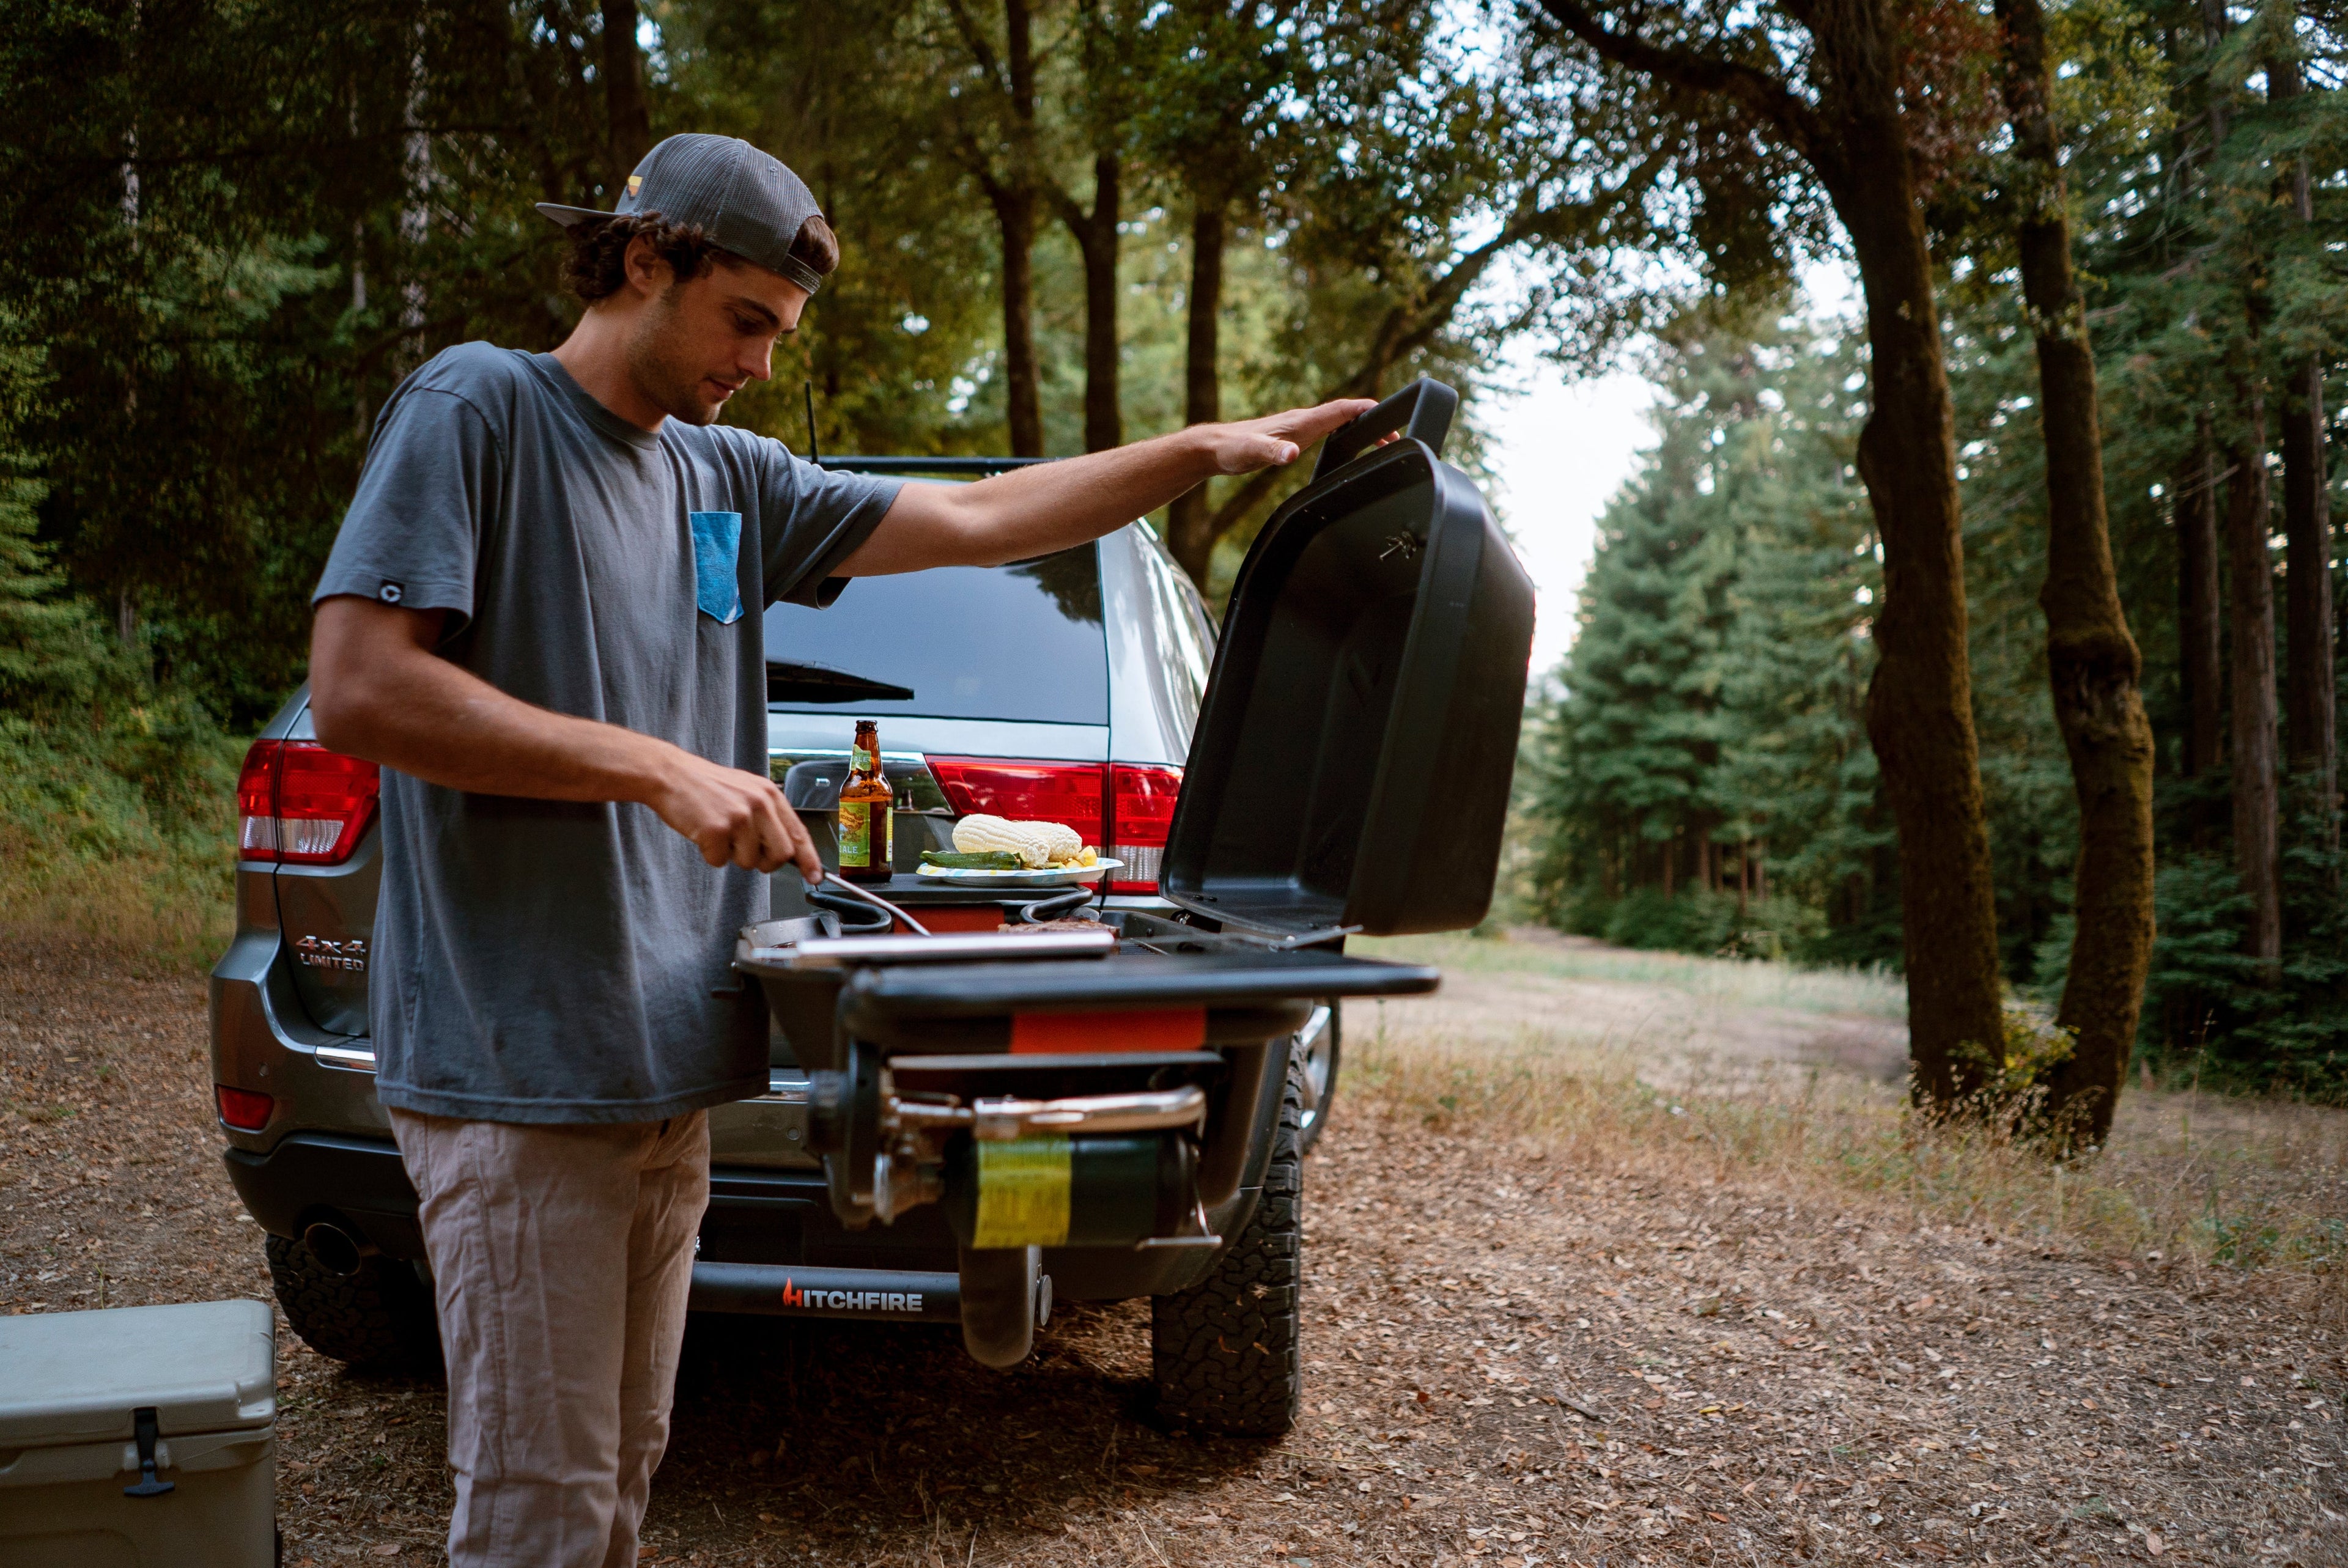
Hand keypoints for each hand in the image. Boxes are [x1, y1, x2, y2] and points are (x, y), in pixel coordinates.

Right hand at [645, 749, 821, 878]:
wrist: (670, 775)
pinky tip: (703, 833)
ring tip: (719, 832)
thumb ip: (768, 816)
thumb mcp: (746, 790)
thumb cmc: (706, 786)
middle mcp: (759, 804)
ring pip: (749, 862)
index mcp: (769, 794)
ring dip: (732, 855)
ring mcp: (738, 817)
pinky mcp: (716, 829)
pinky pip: (720, 861)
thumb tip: (787, 849)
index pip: (798, 832)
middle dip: (765, 863)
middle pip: (780, 854)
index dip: (809, 858)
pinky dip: (710, 855)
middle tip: (745, 852)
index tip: (815, 876)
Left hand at [1198, 397, 1378, 474]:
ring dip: (1362, 427)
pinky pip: (1328, 429)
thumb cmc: (1232, 449)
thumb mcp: (1252, 453)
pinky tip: (1348, 445)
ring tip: (1381, 441)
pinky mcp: (1293, 435)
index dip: (1368, 412)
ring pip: (1339, 421)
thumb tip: (1292, 454)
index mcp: (1301, 422)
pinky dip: (1346, 433)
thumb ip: (1272, 453)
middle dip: (1374, 422)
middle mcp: (1303, 420)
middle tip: (1393, 439)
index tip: (1390, 420)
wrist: (1213, 448)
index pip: (1343, 410)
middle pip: (1348, 414)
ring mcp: (1299, 427)